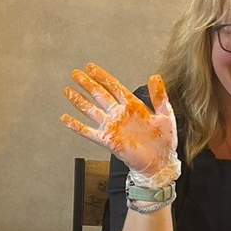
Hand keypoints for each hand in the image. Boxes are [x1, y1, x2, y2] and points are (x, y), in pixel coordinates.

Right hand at [61, 63, 180, 187]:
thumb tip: (155, 76)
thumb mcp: (165, 114)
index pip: (114, 86)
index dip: (102, 76)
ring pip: (91, 110)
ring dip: (79, 101)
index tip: (90, 67)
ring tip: (67, 91)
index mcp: (133, 105)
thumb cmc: (165, 140)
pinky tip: (65, 119)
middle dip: (87, 84)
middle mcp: (119, 114)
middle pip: (99, 95)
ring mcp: (112, 127)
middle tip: (75, 74)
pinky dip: (76, 126)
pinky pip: (88, 132)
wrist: (161, 162)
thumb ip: (159, 96)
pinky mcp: (108, 140)